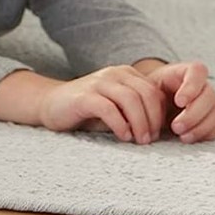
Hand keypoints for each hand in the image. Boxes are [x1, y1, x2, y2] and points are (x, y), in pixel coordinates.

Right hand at [39, 66, 166, 143]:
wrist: (50, 104)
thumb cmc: (88, 110)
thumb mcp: (117, 105)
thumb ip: (138, 108)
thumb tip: (164, 127)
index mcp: (124, 74)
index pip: (154, 91)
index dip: (161, 114)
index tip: (157, 133)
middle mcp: (112, 74)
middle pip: (146, 94)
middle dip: (153, 120)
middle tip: (149, 140)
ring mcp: (97, 83)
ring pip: (130, 99)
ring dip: (140, 123)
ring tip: (138, 140)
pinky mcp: (82, 97)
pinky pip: (108, 109)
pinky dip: (120, 124)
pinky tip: (122, 136)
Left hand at [144, 61, 214, 142]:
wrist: (158, 102)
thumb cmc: (153, 91)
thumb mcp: (148, 85)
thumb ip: (150, 90)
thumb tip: (145, 103)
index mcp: (188, 71)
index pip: (197, 72)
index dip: (191, 87)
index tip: (178, 102)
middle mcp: (203, 86)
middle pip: (208, 97)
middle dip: (192, 115)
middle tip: (176, 127)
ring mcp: (211, 102)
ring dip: (199, 128)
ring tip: (182, 136)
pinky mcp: (214, 118)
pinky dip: (205, 134)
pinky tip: (190, 138)